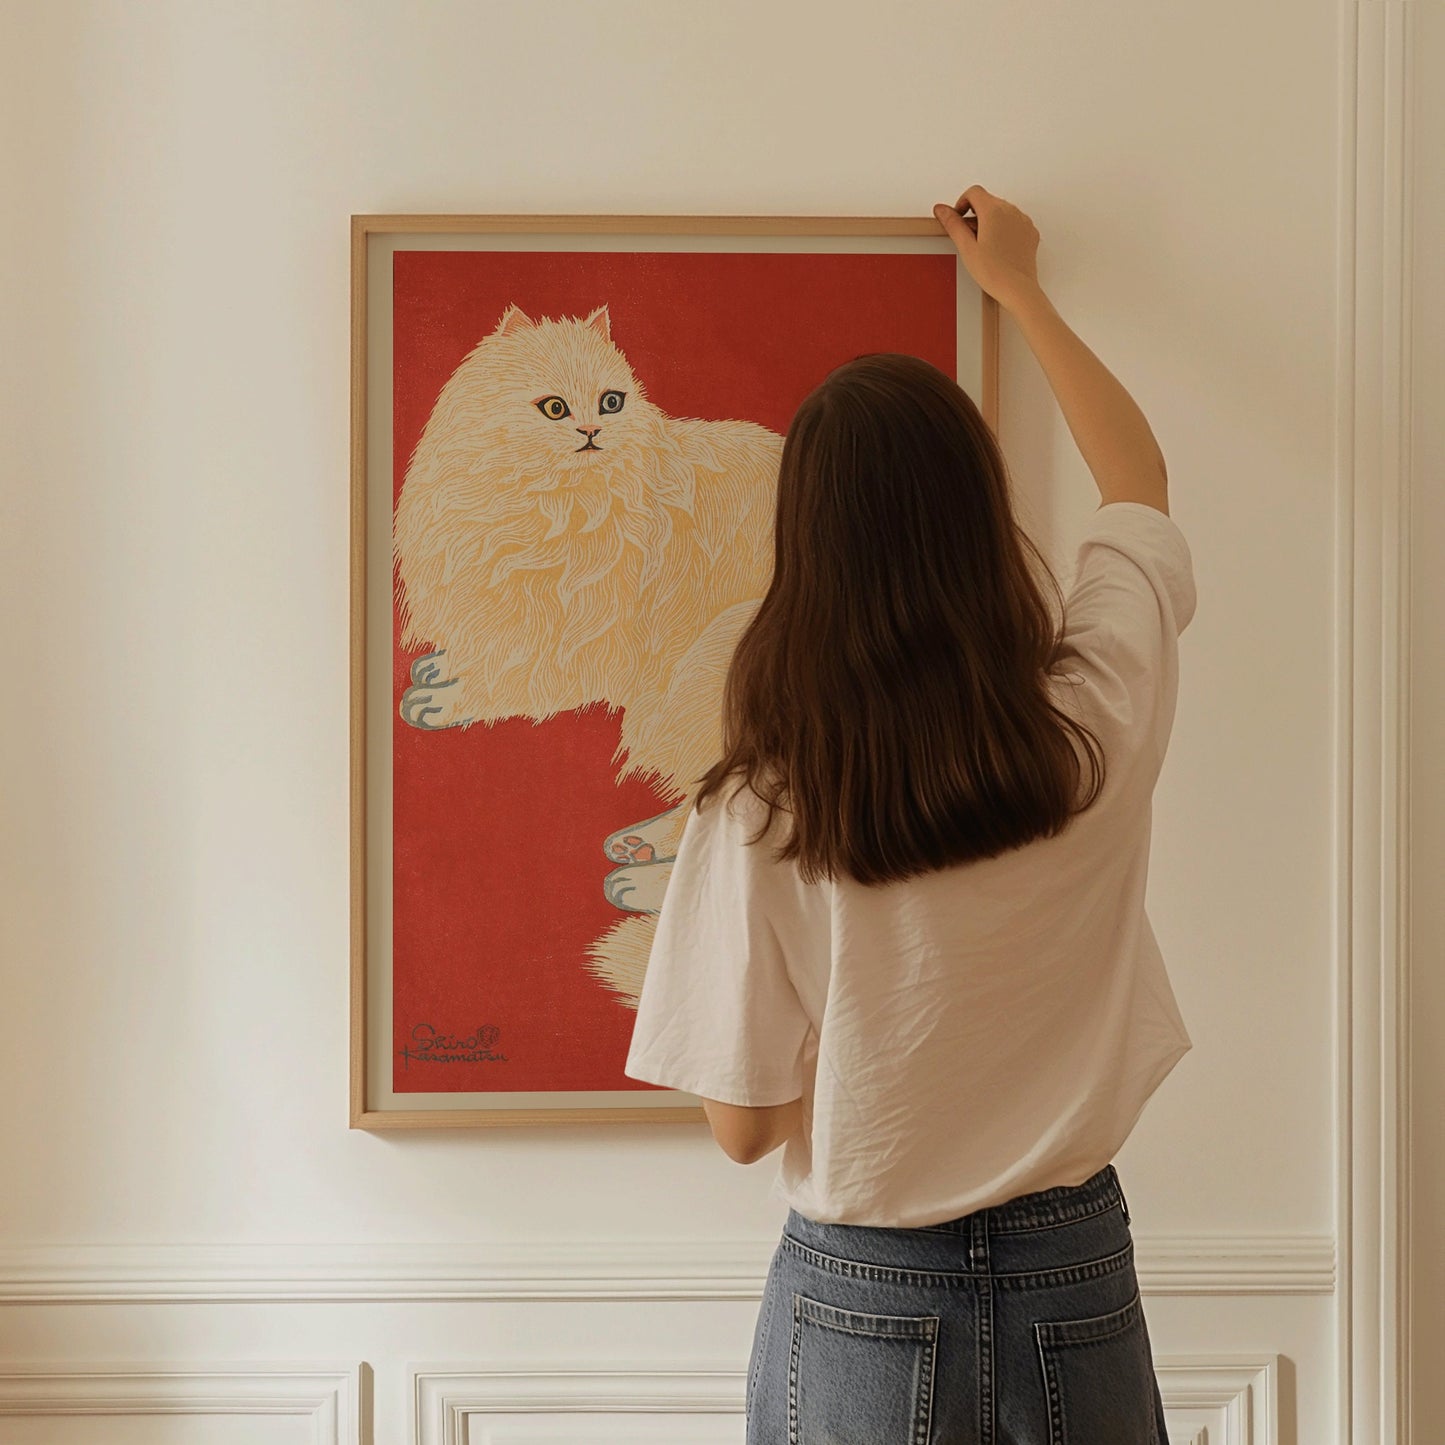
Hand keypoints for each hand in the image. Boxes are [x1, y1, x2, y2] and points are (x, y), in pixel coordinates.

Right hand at [932, 186, 1041, 311]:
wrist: (1018, 289)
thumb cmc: (994, 272)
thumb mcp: (966, 248)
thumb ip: (953, 224)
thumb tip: (941, 209)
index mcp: (993, 211)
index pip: (974, 192)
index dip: (962, 202)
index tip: (958, 218)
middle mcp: (1010, 210)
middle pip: (988, 200)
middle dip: (975, 214)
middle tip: (969, 237)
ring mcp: (1022, 220)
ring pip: (1002, 210)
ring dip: (990, 221)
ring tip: (984, 246)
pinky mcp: (1030, 231)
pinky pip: (1014, 221)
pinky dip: (1004, 228)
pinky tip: (998, 248)